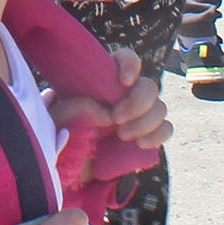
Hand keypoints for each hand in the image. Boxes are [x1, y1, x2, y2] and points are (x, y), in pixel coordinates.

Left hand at [47, 46, 171, 153]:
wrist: (73, 166)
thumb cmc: (63, 135)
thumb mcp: (57, 120)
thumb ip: (71, 110)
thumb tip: (103, 110)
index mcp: (105, 79)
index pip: (126, 59)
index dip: (131, 65)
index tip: (123, 81)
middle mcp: (126, 94)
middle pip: (148, 86)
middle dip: (137, 103)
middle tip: (116, 119)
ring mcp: (140, 114)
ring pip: (160, 107)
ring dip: (145, 122)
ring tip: (122, 136)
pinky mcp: (149, 133)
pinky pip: (166, 128)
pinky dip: (158, 135)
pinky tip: (140, 144)